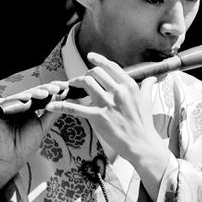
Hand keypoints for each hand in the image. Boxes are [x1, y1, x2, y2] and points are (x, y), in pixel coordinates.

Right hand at [0, 92, 61, 194]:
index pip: (39, 97)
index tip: (64, 90)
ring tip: (47, 93)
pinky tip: (29, 97)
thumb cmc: (24, 146)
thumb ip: (51, 114)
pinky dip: (19, 99)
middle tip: (57, 89)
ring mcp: (3, 106)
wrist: (9, 158)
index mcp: (25, 109)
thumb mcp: (42, 127)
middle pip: (31, 94)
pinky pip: (8, 101)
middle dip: (45, 90)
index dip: (51, 93)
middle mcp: (14, 105)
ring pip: (21, 95)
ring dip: (34, 93)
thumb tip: (63, 100)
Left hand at [45, 52, 171, 197]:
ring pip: (86, 82)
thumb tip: (152, 78)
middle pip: (96, 72)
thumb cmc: (144, 124)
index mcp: (129, 86)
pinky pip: (75, 108)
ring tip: (70, 87)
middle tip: (80, 80)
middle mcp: (118, 91)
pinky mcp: (98, 117)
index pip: (111, 67)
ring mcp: (107, 103)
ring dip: (75, 82)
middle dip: (86, 73)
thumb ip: (147, 87)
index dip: (99, 60)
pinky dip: (61, 106)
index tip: (91, 56)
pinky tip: (50, 105)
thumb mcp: (147, 101)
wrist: (141, 144)